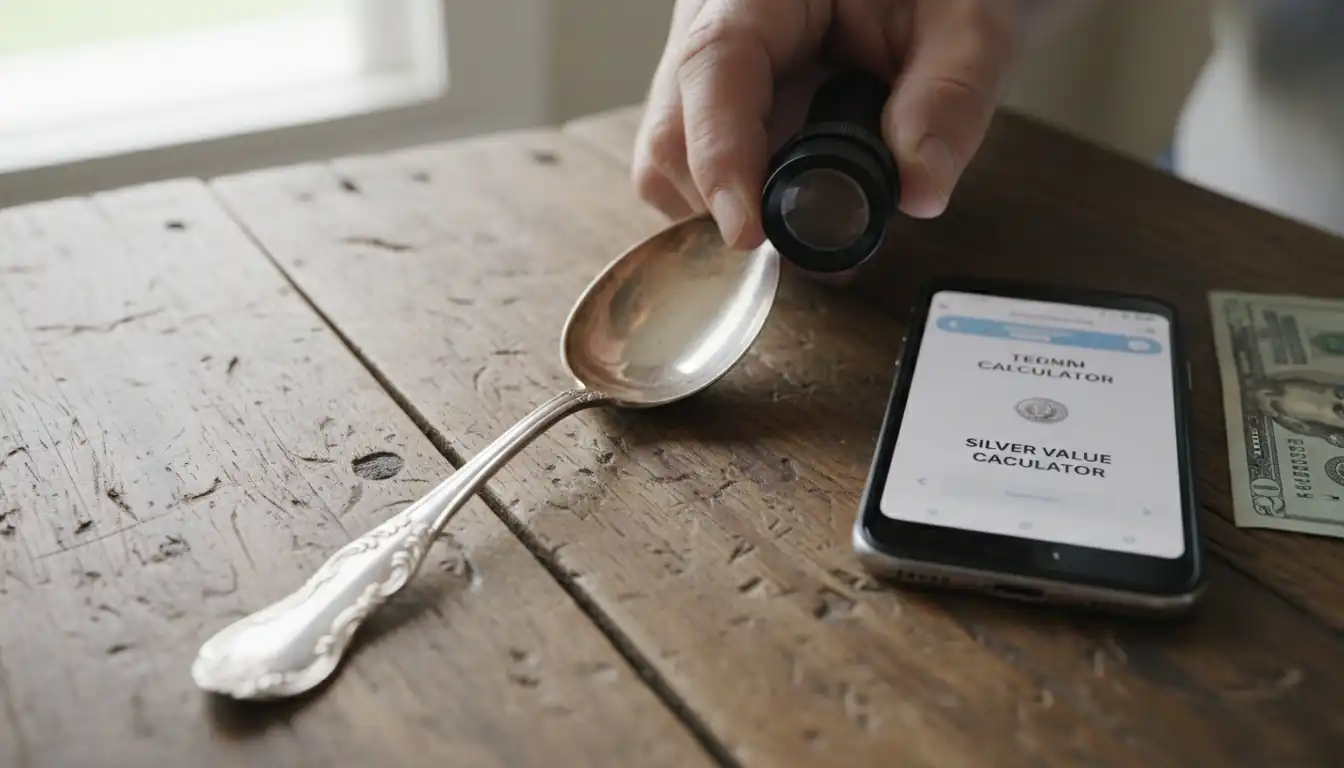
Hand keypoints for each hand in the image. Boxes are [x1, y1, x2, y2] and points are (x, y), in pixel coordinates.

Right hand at [632, 0, 1018, 253]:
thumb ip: (950, 95)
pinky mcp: (713, 108)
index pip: (712, 70)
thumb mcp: (965, 23)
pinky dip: (743, 204)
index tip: (749, 233)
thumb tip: (919, 188)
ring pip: (673, 164)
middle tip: (811, 234)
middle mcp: (712, 26)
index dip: (721, 159)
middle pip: (671, 134)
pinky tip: (798, 197)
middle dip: (730, 201)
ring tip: (816, 206)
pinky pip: (697, 172)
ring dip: (736, 208)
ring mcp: (705, 73)